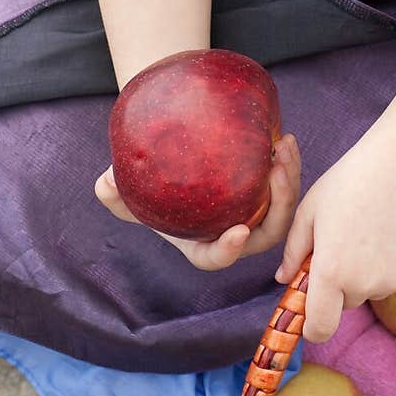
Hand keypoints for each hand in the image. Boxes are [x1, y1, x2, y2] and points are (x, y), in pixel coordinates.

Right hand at [94, 133, 301, 271]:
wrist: (170, 154)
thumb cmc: (148, 179)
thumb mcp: (124, 185)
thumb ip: (114, 191)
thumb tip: (106, 183)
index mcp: (202, 244)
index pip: (218, 257)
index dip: (229, 250)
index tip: (239, 232)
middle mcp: (234, 233)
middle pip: (266, 233)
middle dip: (278, 207)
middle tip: (276, 172)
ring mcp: (253, 211)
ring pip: (282, 208)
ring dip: (289, 182)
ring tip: (285, 147)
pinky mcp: (265, 189)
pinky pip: (284, 185)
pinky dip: (289, 166)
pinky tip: (284, 138)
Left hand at [274, 137, 395, 343]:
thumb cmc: (347, 183)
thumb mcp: (309, 212)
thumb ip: (294, 251)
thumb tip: (282, 278)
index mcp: (331, 271)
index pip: (320, 327)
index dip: (312, 327)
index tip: (310, 319)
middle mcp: (364, 284)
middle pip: (345, 302)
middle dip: (338, 286)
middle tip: (341, 245)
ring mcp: (394, 280)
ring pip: (371, 289)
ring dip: (365, 273)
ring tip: (367, 230)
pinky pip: (395, 277)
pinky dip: (389, 263)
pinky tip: (389, 230)